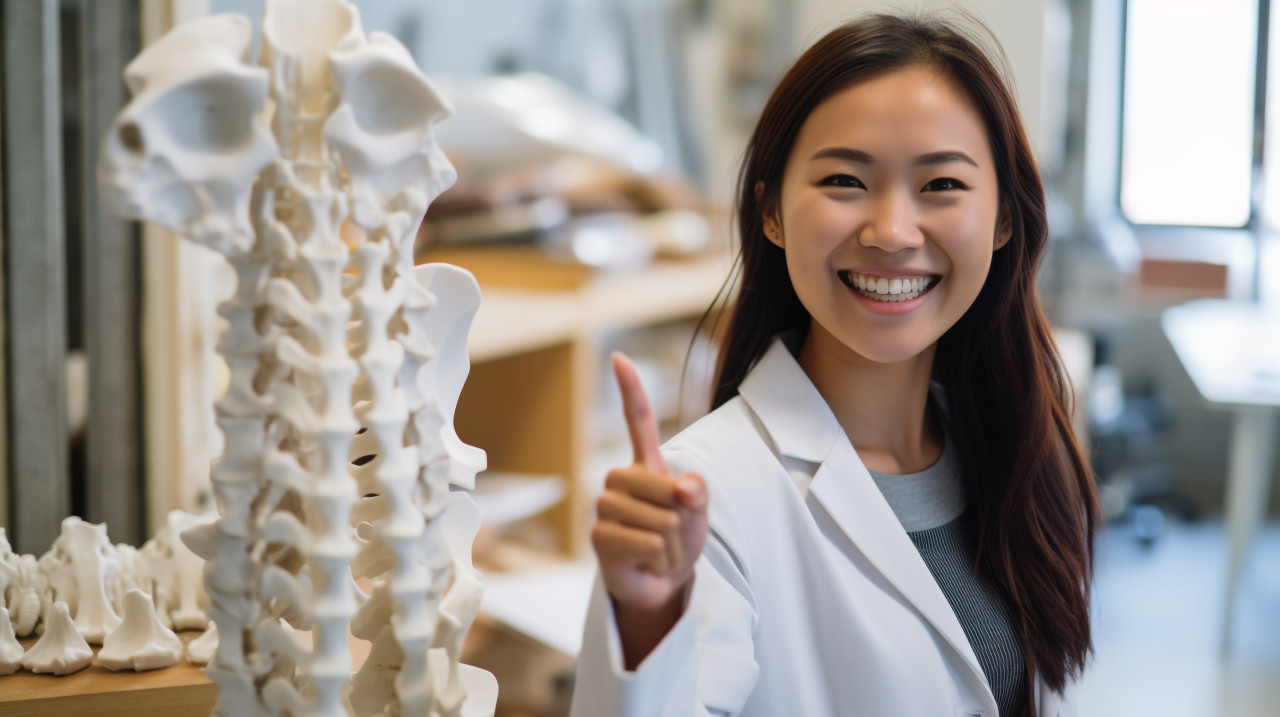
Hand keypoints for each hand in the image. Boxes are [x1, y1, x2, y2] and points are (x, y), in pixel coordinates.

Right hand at [592, 352, 708, 616]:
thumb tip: (683, 490)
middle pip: (663, 488)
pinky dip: (659, 559)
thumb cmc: (679, 538)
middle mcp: (619, 480)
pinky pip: (647, 542)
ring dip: (673, 544)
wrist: (660, 582)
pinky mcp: (598, 537)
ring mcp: (604, 508)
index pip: (636, 420)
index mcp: (645, 465)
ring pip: (660, 520)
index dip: (630, 388)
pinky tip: (647, 562)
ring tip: (660, 550)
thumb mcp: (699, 511)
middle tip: (673, 534)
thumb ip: (697, 493)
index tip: (620, 358)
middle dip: (682, 518)